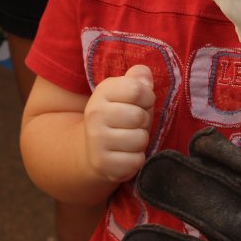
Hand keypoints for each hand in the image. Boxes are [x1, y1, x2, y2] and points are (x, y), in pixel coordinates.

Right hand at [84, 65, 155, 182]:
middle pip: (139, 116)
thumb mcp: (126, 93)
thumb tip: (145, 76)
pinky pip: (136, 161)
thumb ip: (137, 79)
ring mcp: (96, 140)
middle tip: (133, 124)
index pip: (136, 89)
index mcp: (102, 92)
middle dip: (144, 121)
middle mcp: (95, 114)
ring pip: (139, 139)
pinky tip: (125, 154)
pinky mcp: (103, 164)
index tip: (141, 102)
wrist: (93, 149)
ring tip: (129, 139)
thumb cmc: (119, 116)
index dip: (147, 97)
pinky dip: (136, 159)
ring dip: (140, 141)